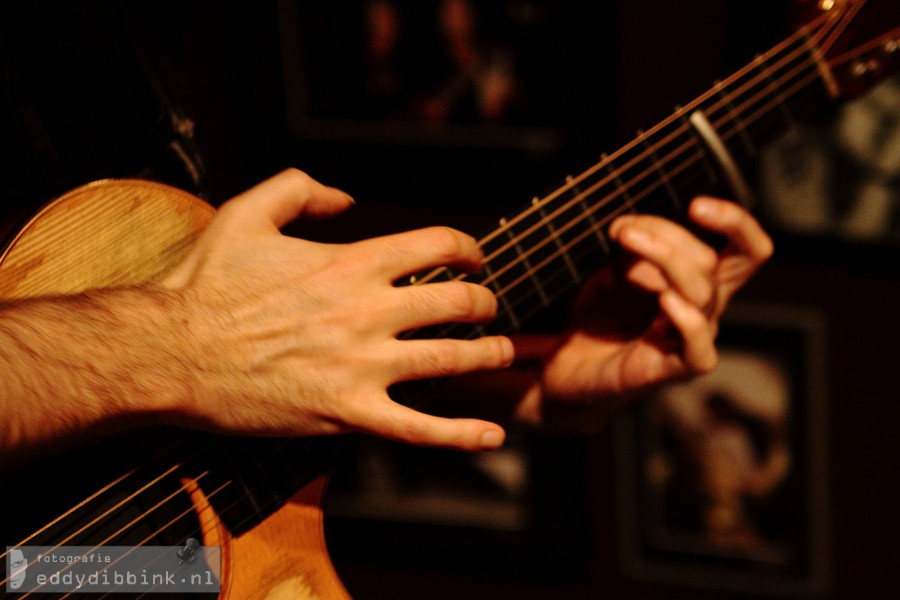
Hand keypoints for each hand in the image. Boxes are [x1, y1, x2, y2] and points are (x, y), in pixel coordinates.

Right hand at [162, 169, 511, 450]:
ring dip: (489, 355)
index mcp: (350, 263)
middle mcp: (368, 311)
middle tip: (488, 309)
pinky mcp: (347, 413)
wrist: (172, 353)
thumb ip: (301, 189)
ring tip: (503, 353)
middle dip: (484, 304)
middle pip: (456, 303)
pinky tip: (494, 435)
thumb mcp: (246, 212)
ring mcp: (362, 366)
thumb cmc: (205, 284)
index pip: (438, 246)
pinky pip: (418, 429)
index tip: (475, 258)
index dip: (468, 248)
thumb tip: (346, 197)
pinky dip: (461, 434)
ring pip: (451, 361)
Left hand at [514, 197, 771, 428]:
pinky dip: (687, 321)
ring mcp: (691, 340)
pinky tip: (665, 301)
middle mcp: (704, 310)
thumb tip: (637, 230)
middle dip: (672, 236)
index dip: (736, 222)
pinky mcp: (672, 370)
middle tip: (625, 228)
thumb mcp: (613, 270)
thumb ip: (633, 249)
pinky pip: (699, 349)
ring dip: (664, 257)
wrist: (568, 368)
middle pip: (717, 264)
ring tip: (626, 240)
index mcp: (699, 282)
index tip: (696, 205)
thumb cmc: (597, 318)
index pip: (745, 250)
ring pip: (702, 293)